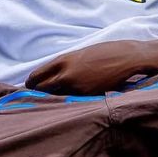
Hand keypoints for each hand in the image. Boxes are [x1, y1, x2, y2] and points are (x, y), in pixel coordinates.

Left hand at [25, 40, 142, 94]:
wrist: (127, 58)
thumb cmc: (106, 52)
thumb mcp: (81, 54)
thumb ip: (67, 64)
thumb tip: (56, 74)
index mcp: (64, 60)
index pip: (38, 74)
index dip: (32, 82)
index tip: (30, 86)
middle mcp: (66, 74)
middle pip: (42, 88)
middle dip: (38, 93)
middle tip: (36, 97)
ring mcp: (76, 87)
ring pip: (56, 97)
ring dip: (53, 99)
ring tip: (50, 102)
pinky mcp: (87, 96)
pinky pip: (71, 101)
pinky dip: (68, 103)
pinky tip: (68, 104)